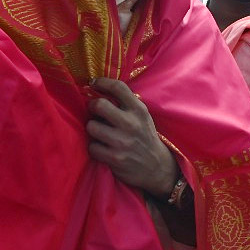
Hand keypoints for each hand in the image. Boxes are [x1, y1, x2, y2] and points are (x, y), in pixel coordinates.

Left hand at [86, 77, 178, 197]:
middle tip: (94, 111)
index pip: (118, 87)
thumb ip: (126, 104)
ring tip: (100, 133)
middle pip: (99, 105)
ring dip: (93, 130)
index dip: (102, 82)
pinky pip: (92, 147)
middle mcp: (131, 123)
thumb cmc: (145, 138)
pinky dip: (95, 148)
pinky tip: (103, 148)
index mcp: (139, 110)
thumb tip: (99, 90)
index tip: (93, 83)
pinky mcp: (115, 158)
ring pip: (92, 127)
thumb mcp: (142, 117)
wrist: (157, 167)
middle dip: (92, 107)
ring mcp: (122, 142)